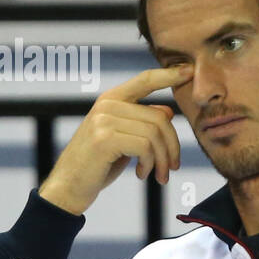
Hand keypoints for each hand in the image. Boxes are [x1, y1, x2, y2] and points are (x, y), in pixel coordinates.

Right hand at [38, 66, 189, 216]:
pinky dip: (150, 164)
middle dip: (172, 147)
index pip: (145, 80)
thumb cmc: (98, 164)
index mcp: (111, 100)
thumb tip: (168, 111)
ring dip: (162, 160)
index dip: (169, 75)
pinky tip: (142, 174)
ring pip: (155, 135)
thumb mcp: (123, 140)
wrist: (68, 187)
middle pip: (160, 119)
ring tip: (158, 176)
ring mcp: (104, 120)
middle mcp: (107, 104)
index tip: (190, 71)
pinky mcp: (104, 138)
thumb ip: (142, 123)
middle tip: (172, 168)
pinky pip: (145, 147)